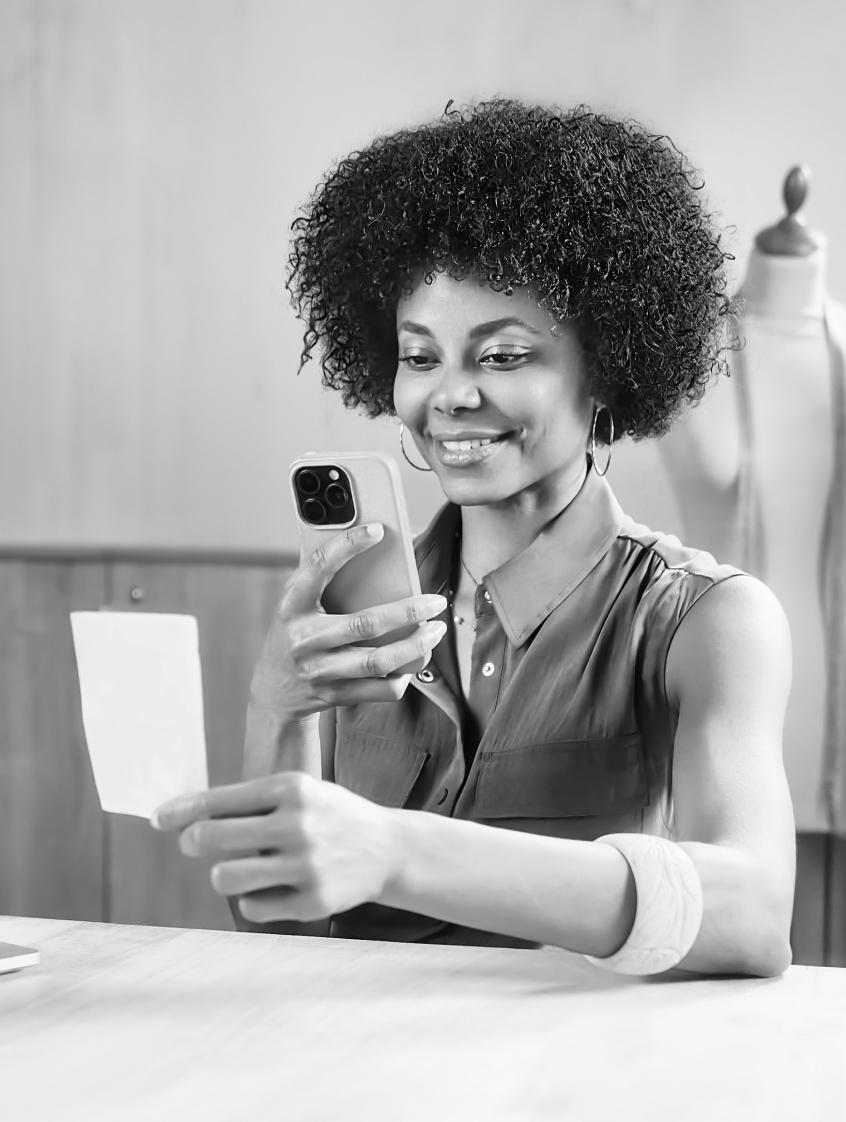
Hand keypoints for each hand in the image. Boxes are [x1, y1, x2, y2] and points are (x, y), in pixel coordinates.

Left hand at [152, 772, 400, 922]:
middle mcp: (297, 825)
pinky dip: (255, 899)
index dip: (180, 811)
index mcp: (291, 789)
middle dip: (193, 842)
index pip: (219, 800)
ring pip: (225, 877)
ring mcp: (305, 866)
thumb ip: (249, 803)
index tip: (157, 819)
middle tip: (196, 844)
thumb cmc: (328, 816)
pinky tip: (276, 887)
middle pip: (211, 839)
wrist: (387, 848)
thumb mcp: (299, 793)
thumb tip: (182, 817)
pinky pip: (252, 907)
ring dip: (224, 874)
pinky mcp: (312, 902)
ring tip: (240, 868)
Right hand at [252, 522, 446, 721]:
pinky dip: (403, 677)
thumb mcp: (297, 604)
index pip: (318, 568)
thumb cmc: (296, 634)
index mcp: (293, 605)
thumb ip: (323, 581)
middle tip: (435, 602)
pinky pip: (379, 689)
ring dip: (415, 646)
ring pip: (377, 661)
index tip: (377, 530)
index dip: (346, 546)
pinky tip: (414, 662)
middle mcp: (304, 638)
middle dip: (408, 612)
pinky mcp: (334, 695)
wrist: (274, 691)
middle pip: (365, 624)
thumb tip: (374, 549)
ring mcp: (318, 671)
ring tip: (436, 630)